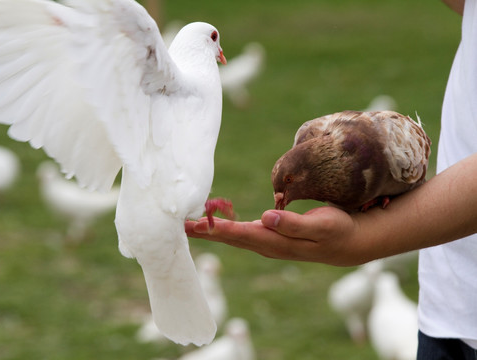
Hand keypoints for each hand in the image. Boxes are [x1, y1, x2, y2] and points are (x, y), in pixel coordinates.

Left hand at [186, 206, 371, 265]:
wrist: (347, 244)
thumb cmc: (336, 230)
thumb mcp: (321, 225)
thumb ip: (293, 223)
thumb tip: (266, 218)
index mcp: (277, 242)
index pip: (240, 234)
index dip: (216, 229)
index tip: (194, 225)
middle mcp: (268, 245)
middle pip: (231, 239)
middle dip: (205, 233)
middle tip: (180, 226)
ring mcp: (268, 243)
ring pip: (234, 237)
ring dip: (211, 232)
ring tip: (190, 225)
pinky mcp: (270, 237)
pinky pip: (242, 234)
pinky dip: (225, 229)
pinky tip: (214, 224)